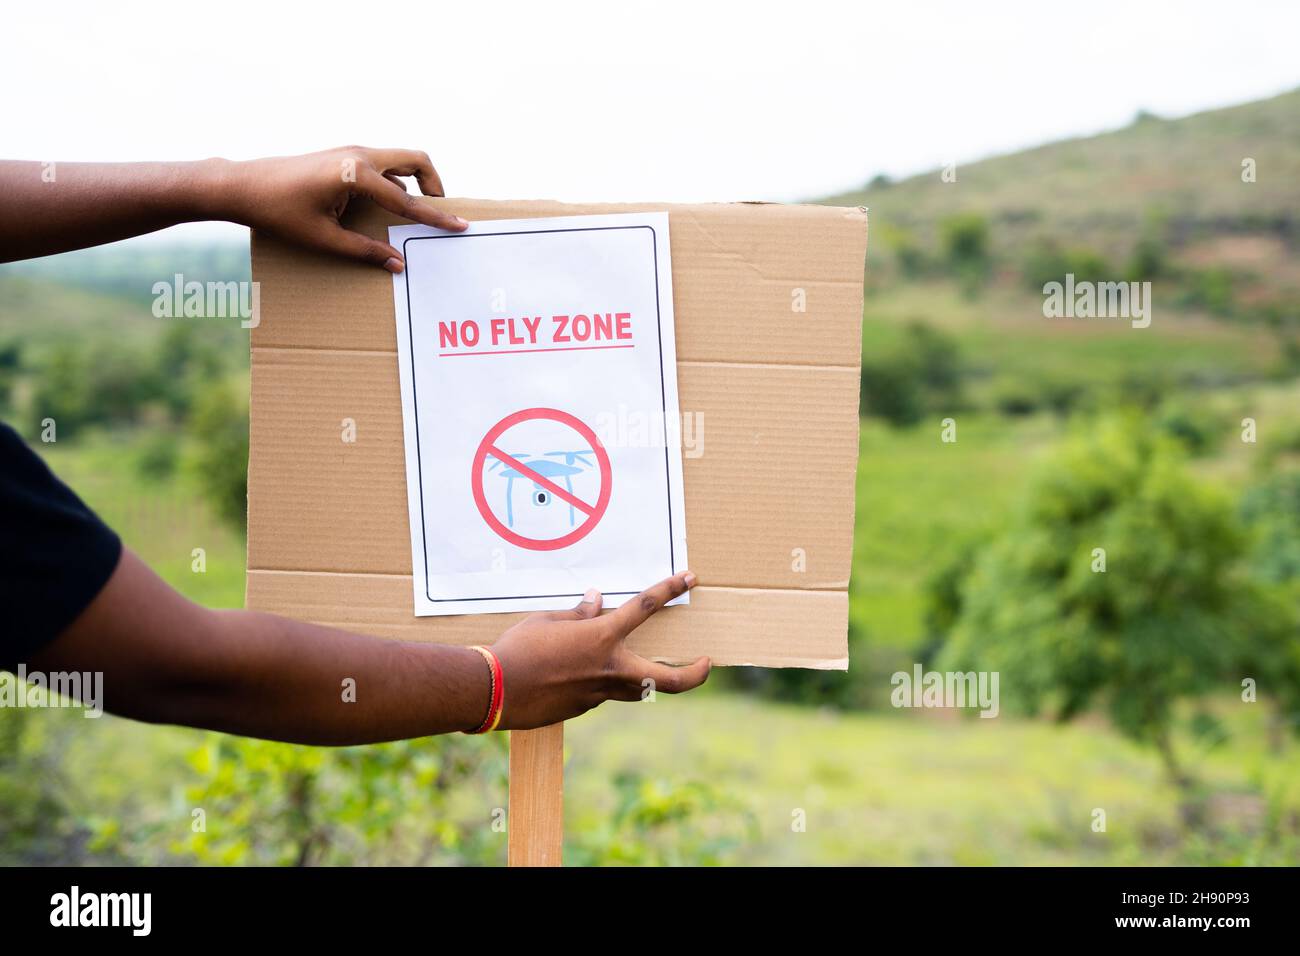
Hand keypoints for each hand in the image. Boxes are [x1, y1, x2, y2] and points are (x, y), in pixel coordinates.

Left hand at [222, 146, 468, 272]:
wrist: (242, 185)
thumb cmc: (278, 211)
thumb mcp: (324, 238)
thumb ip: (364, 250)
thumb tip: (397, 263)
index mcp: (356, 173)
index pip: (407, 200)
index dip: (437, 217)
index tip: (461, 226)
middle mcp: (359, 154)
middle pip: (416, 160)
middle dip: (435, 185)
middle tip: (439, 212)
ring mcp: (351, 150)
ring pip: (400, 159)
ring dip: (414, 182)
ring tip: (414, 213)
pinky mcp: (343, 155)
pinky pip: (382, 165)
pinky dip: (394, 181)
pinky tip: (384, 207)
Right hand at [489, 571, 709, 729]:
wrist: (495, 690)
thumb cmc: (518, 648)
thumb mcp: (548, 620)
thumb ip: (579, 614)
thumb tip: (596, 602)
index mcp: (603, 638)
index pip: (646, 606)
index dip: (670, 589)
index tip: (689, 579)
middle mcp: (610, 669)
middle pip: (666, 678)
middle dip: (693, 674)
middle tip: (707, 664)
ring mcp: (598, 694)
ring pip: (635, 688)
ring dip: (645, 677)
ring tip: (644, 665)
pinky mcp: (582, 709)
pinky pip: (601, 692)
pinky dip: (599, 681)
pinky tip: (575, 673)